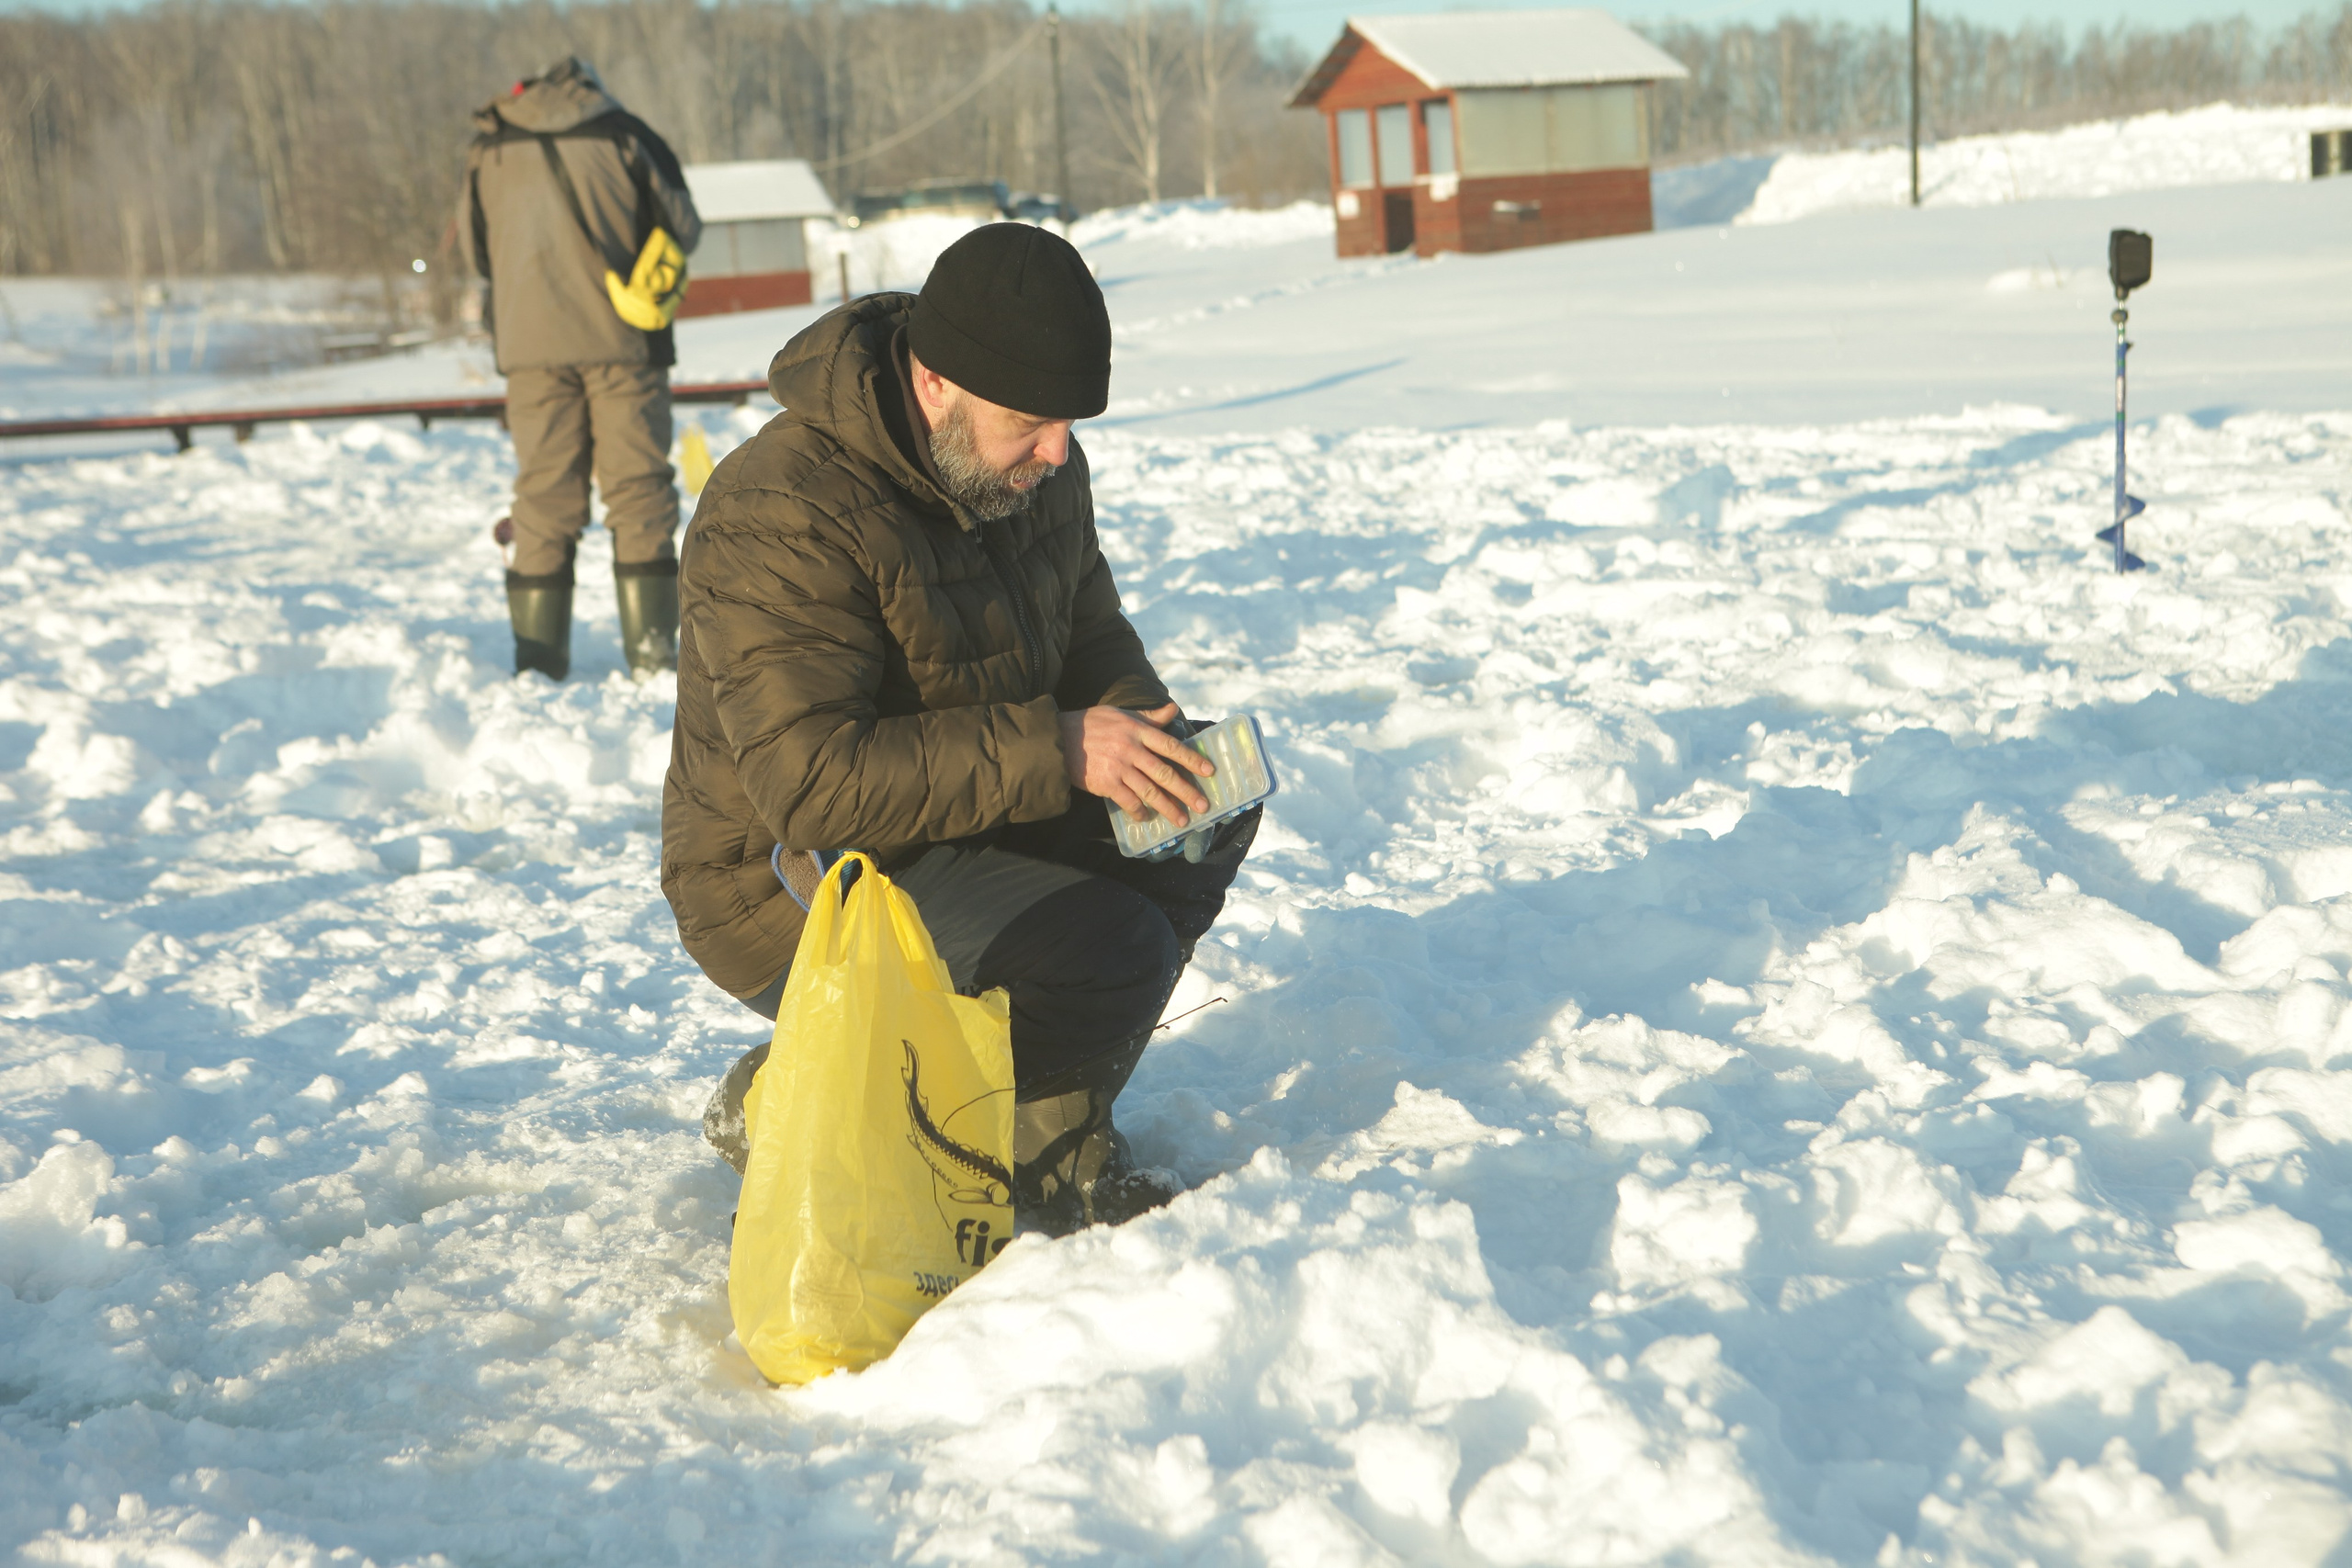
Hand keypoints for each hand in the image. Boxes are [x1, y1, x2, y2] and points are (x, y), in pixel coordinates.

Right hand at [1058, 702, 1213, 826]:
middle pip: (1164, 773)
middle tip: (1202, 805)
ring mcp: (1119, 767)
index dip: (1191, 759)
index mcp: (1138, 731)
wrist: (1058, 740)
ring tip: (1182, 820)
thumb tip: (1173, 709)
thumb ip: (1149, 717)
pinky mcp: (1106, 783)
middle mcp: (1131, 749)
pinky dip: (1139, 811)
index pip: (1170, 746)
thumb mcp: (1121, 715)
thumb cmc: (1092, 725)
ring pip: (1150, 791)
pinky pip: (1128, 801)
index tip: (1208, 770)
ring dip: (1168, 807)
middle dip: (1186, 790)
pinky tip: (1147, 818)